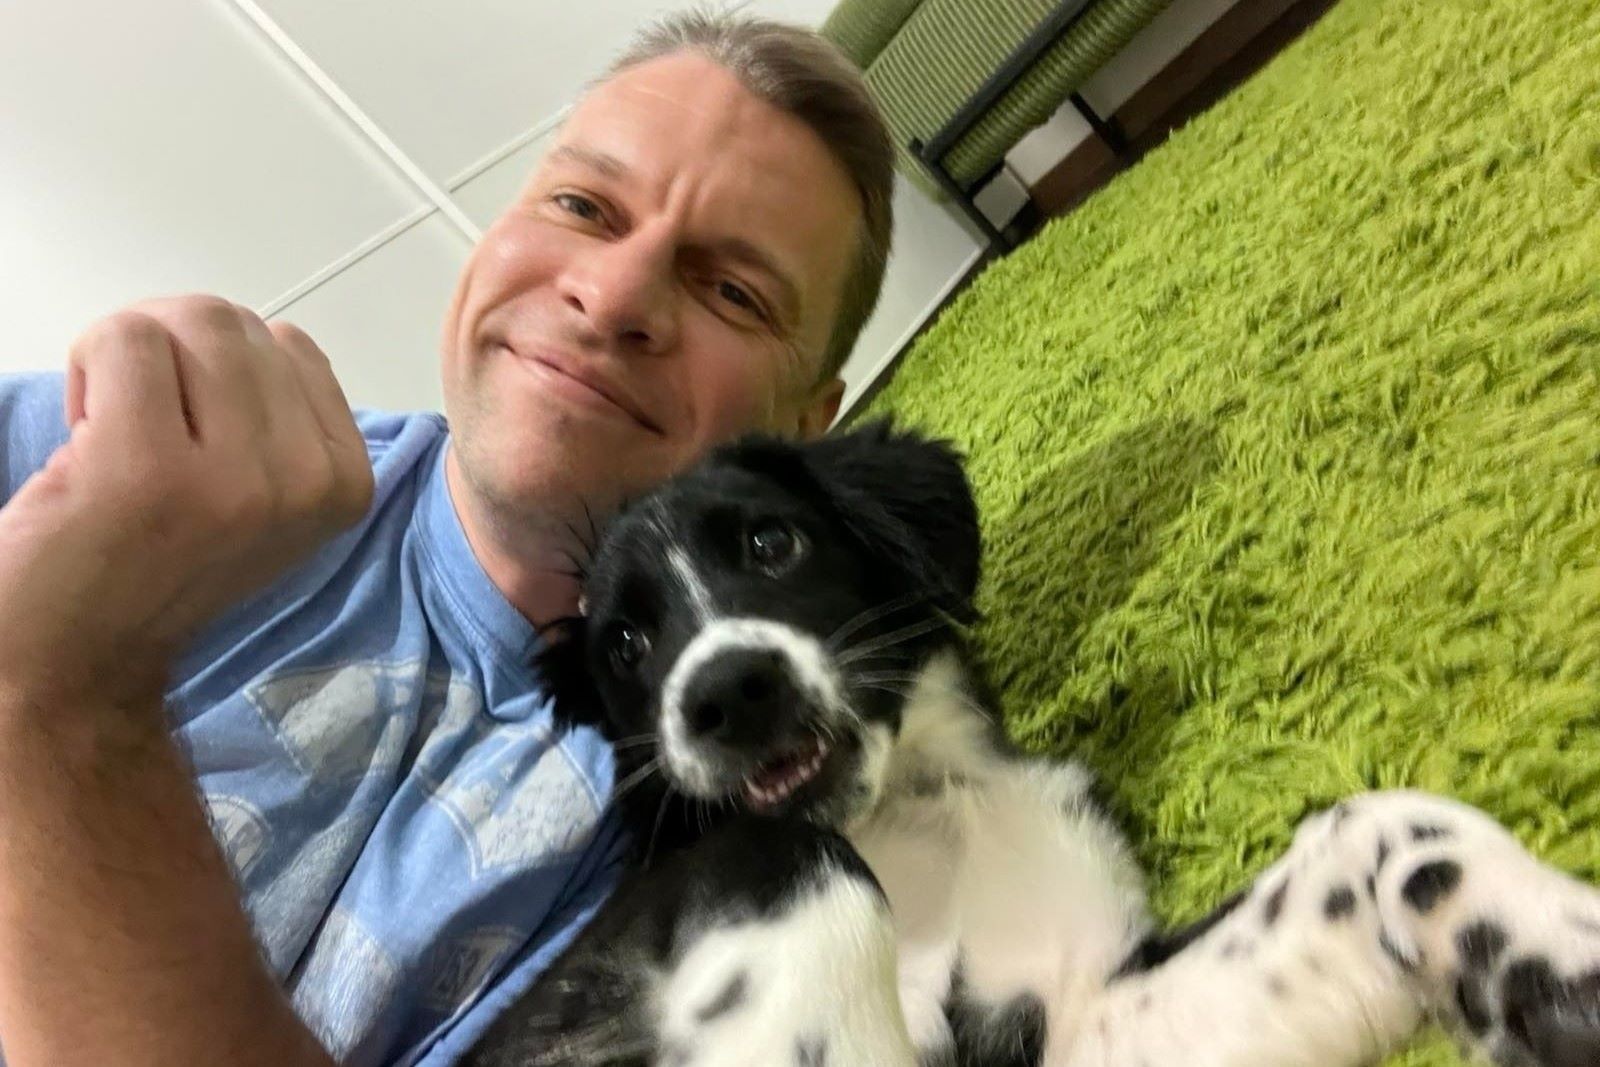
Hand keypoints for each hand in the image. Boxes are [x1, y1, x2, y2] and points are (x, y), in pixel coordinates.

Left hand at [0, 296, 373, 710]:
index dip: (223, 371)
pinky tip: (82, 436)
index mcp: (347, 484)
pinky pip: (124, 340)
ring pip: (184, 321)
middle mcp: (308, 481)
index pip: (292, 346)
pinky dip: (87, 365)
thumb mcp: (267, 503)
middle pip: (236, 324)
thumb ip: (284, 424)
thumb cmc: (157, 572)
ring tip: (111, 428)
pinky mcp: (149, 469)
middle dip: (169, 351)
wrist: (75, 665)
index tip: (193, 436)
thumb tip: (257, 335)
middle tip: (138, 426)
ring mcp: (235, 478)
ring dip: (127, 356)